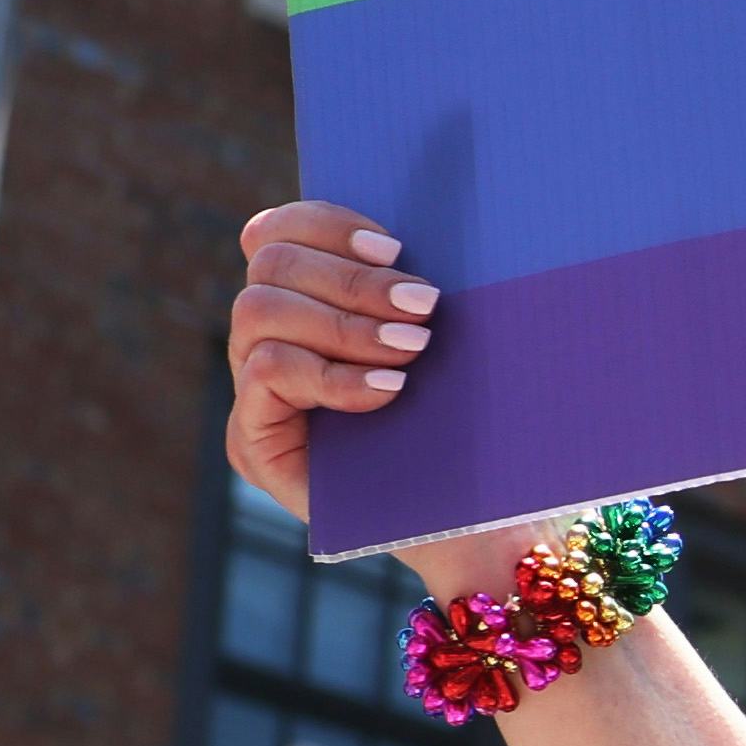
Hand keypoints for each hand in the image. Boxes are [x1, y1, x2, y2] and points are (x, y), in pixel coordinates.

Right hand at [227, 205, 531, 591]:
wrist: (491, 529)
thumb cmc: (488, 427)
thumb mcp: (460, 342)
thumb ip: (424, 285)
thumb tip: (444, 216)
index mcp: (312, 304)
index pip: (277, 230)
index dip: (328, 221)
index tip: (399, 243)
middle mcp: (271, 342)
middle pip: (268, 262)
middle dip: (352, 277)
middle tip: (424, 307)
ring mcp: (255, 393)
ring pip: (258, 311)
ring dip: (344, 324)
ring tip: (414, 350)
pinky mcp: (254, 443)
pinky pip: (269, 372)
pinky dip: (332, 374)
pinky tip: (390, 391)